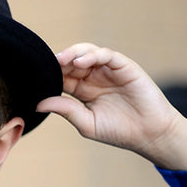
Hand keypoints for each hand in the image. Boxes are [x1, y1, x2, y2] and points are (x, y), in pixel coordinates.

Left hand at [36, 43, 186, 169]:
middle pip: (72, 61)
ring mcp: (109, 70)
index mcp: (83, 91)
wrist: (149, 134)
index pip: (63, 76)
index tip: (37, 76)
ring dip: (73, 54)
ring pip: (87, 53)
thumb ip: (65, 109)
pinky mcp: (124, 66)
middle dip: (59, 61)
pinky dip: (92, 55)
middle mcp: (94, 77)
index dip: (51, 74)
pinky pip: (106, 55)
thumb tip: (38, 103)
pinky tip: (80, 63)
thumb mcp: (86, 122)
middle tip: (46, 64)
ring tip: (62, 60)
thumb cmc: (118, 131)